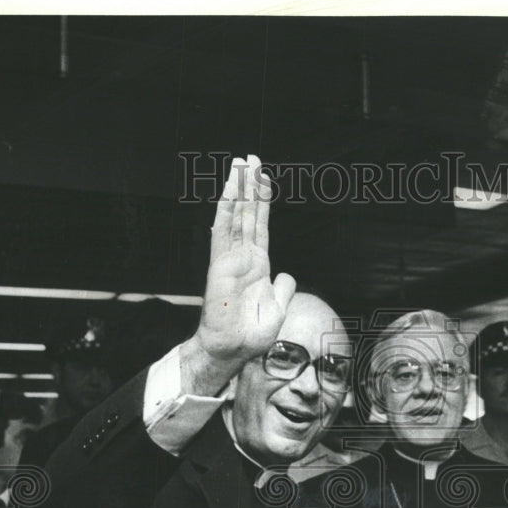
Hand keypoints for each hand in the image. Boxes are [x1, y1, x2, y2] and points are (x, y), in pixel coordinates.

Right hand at [188, 154, 295, 376]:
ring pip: (235, 216)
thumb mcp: (278, 309)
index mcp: (257, 265)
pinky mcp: (220, 265)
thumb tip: (286, 276)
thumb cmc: (251, 334)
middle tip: (251, 158)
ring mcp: (230, 259)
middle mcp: (243, 257)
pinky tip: (231, 189)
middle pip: (247, 214)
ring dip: (238, 189)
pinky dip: (227, 209)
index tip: (264, 178)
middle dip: (250, 186)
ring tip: (242, 163)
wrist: (233, 348)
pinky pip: (223, 232)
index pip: (260, 226)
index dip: (262, 202)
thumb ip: (284, 289)